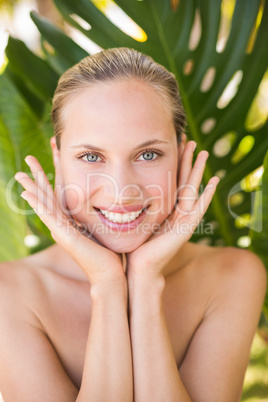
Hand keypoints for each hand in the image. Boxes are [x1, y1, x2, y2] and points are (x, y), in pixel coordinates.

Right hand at [15, 155, 125, 284]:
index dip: (56, 172)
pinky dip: (37, 204)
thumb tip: (112, 204)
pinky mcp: (64, 236)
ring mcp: (61, 230)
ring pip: (43, 204)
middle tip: (29, 158)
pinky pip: (48, 216)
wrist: (110, 274)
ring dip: (32, 187)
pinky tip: (26, 194)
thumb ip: (101, 216)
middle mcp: (63, 224)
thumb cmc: (110, 253)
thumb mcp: (104, 228)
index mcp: (71, 220)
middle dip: (39, 175)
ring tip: (20, 174)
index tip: (54, 154)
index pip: (61, 191)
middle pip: (48, 194)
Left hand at [126, 140, 219, 277]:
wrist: (138, 268)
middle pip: (184, 180)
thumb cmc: (133, 245)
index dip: (173, 162)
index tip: (173, 143)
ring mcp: (183, 220)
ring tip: (203, 152)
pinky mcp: (186, 228)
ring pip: (193, 189)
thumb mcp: (131, 219)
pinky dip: (207, 195)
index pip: (171, 180)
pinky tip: (214, 181)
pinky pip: (199, 208)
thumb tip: (113, 190)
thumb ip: (129, 205)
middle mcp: (176, 212)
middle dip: (187, 160)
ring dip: (198, 171)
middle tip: (190, 140)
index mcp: (165, 208)